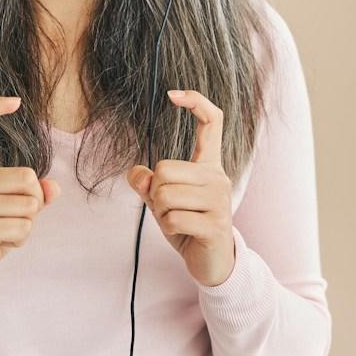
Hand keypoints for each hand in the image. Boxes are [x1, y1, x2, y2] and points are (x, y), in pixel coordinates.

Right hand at [0, 96, 59, 299]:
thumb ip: (31, 196)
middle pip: (28, 177)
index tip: (14, 101)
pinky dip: (20, 240)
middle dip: (33, 203)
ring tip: (3, 233)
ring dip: (26, 225)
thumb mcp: (8, 212)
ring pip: (30, 205)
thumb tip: (53, 187)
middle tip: (11, 219)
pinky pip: (23, 227)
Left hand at [127, 89, 235, 287]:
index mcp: (209, 165)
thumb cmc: (188, 226)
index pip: (212, 122)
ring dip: (161, 212)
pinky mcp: (215, 224)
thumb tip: (136, 173)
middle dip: (155, 193)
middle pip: (164, 169)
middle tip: (170, 208)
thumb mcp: (164, 202)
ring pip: (165, 194)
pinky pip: (172, 218)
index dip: (195, 102)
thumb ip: (149, 184)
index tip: (173, 93)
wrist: (214, 262)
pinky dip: (168, 228)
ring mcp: (220, 200)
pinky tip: (183, 233)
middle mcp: (218, 177)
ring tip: (177, 221)